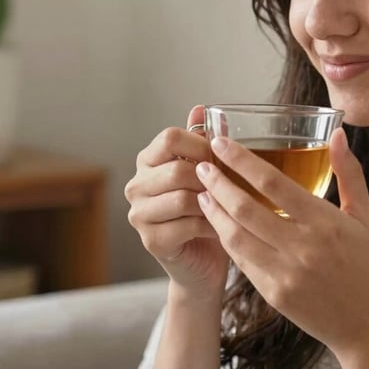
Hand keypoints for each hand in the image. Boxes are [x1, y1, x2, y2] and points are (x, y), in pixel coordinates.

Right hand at [124, 105, 230, 302]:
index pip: (169, 138)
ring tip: (229, 207)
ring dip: (212, 202)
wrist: (205, 261)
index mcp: (148, 161)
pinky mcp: (151, 240)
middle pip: (177, 169)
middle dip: (211, 178)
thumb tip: (200, 108)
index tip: (222, 155)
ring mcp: (139, 214)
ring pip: (182, 198)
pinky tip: (222, 228)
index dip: (200, 144)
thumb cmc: (208, 211)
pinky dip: (212, 225)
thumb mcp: (208, 172)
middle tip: (231, 187)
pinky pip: (187, 225)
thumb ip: (201, 141)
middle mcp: (137, 185)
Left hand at [194, 127, 368, 357]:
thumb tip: (339, 134)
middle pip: (246, 209)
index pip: (274, 184)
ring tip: (202, 192)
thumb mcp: (364, 217)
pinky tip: (219, 224)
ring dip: (215, 212)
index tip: (222, 143)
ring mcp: (285, 273)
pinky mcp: (274, 294)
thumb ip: (348, 173)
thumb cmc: (368, 267)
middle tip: (202, 165)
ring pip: (237, 236)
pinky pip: (242, 261)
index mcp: (325, 223)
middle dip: (218, 183)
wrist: (368, 326)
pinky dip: (227, 239)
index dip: (243, 161)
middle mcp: (303, 247)